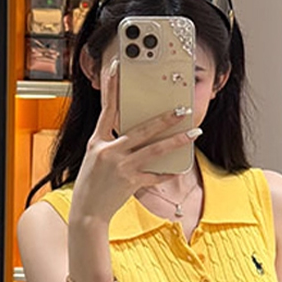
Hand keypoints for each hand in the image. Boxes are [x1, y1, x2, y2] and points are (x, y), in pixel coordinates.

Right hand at [70, 58, 200, 225]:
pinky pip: (155, 175)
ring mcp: (121, 167)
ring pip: (154, 150)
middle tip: (182, 109)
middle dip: (165, 119)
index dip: (112, 89)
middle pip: (142, 129)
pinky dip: (167, 172)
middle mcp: (109, 152)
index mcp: (97, 142)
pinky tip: (179, 167)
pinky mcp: (131, 182)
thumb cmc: (91, 185)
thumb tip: (134, 134)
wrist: (88, 212)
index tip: (117, 69)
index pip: (107, 110)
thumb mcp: (95, 159)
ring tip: (193, 133)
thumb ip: (112, 145)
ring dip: (176, 141)